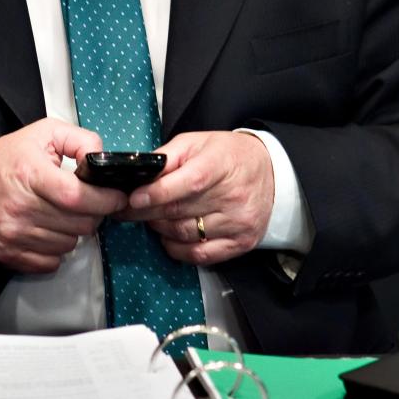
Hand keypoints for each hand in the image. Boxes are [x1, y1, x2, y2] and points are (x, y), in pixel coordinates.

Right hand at [0, 118, 125, 272]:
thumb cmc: (5, 160)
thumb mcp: (43, 134)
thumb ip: (79, 140)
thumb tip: (101, 158)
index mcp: (30, 174)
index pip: (78, 197)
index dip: (105, 199)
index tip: (115, 197)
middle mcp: (20, 207)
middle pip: (80, 224)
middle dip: (93, 214)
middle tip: (86, 202)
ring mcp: (14, 233)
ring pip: (69, 245)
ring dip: (73, 231)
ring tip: (61, 214)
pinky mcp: (8, 253)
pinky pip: (50, 262)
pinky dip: (55, 249)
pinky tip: (49, 231)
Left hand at [119, 131, 274, 263]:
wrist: (270, 172)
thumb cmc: (226, 155)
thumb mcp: (197, 143)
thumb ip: (167, 157)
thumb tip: (138, 175)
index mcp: (221, 166)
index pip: (187, 183)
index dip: (156, 193)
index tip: (133, 199)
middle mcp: (233, 197)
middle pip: (179, 212)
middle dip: (146, 213)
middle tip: (127, 210)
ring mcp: (238, 223)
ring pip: (185, 234)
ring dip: (160, 229)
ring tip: (152, 218)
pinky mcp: (241, 243)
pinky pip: (200, 255)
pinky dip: (177, 249)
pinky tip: (169, 237)